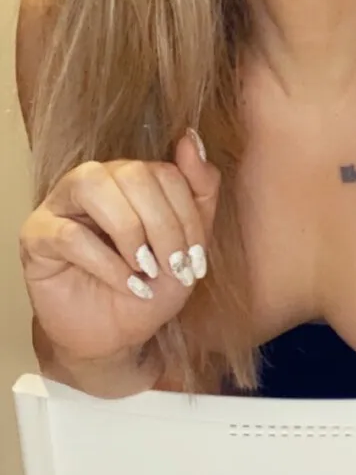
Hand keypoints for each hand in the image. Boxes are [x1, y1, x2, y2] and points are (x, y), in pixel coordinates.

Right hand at [19, 130, 218, 361]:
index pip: (165, 172)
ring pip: (94, 186)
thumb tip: (192, 139)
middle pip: (133, 173)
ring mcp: (61, 203)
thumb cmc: (150, 284)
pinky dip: (106, 263)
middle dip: (162, 225)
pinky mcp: (37, 235)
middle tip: (173, 267)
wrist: (115, 335)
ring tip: (145, 268)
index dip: (186, 215)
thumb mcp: (188, 241)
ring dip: (130, 231)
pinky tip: (126, 284)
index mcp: (132, 177)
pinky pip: (69, 234)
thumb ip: (200, 189)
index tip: (195, 259)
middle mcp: (96, 180)